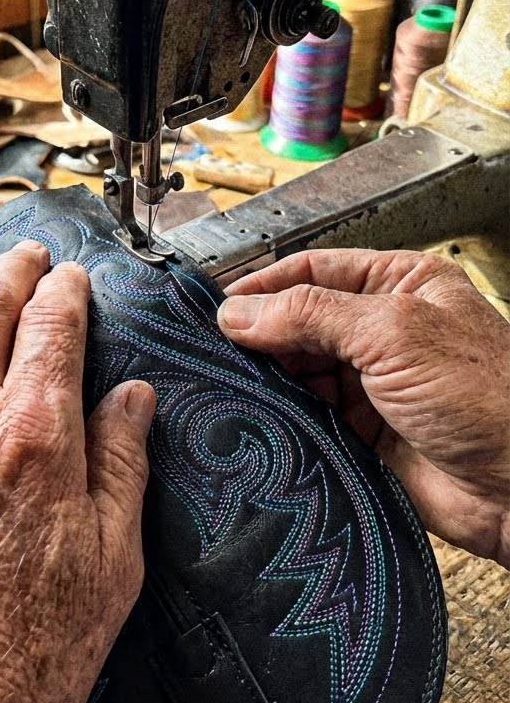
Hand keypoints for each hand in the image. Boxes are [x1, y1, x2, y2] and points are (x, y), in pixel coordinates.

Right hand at [218, 249, 508, 566]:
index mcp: (401, 283)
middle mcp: (384, 329)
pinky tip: (261, 417)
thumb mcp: (393, 332)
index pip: (315, 269)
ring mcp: (373, 382)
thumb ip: (312, 314)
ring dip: (269, 378)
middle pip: (301, 320)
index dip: (265, 285)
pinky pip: (308, 418)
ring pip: (299, 371)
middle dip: (261, 333)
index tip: (220, 306)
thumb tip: (243, 311)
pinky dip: (283, 418)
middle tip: (220, 350)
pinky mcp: (364, 433)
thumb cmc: (489, 397)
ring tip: (236, 383)